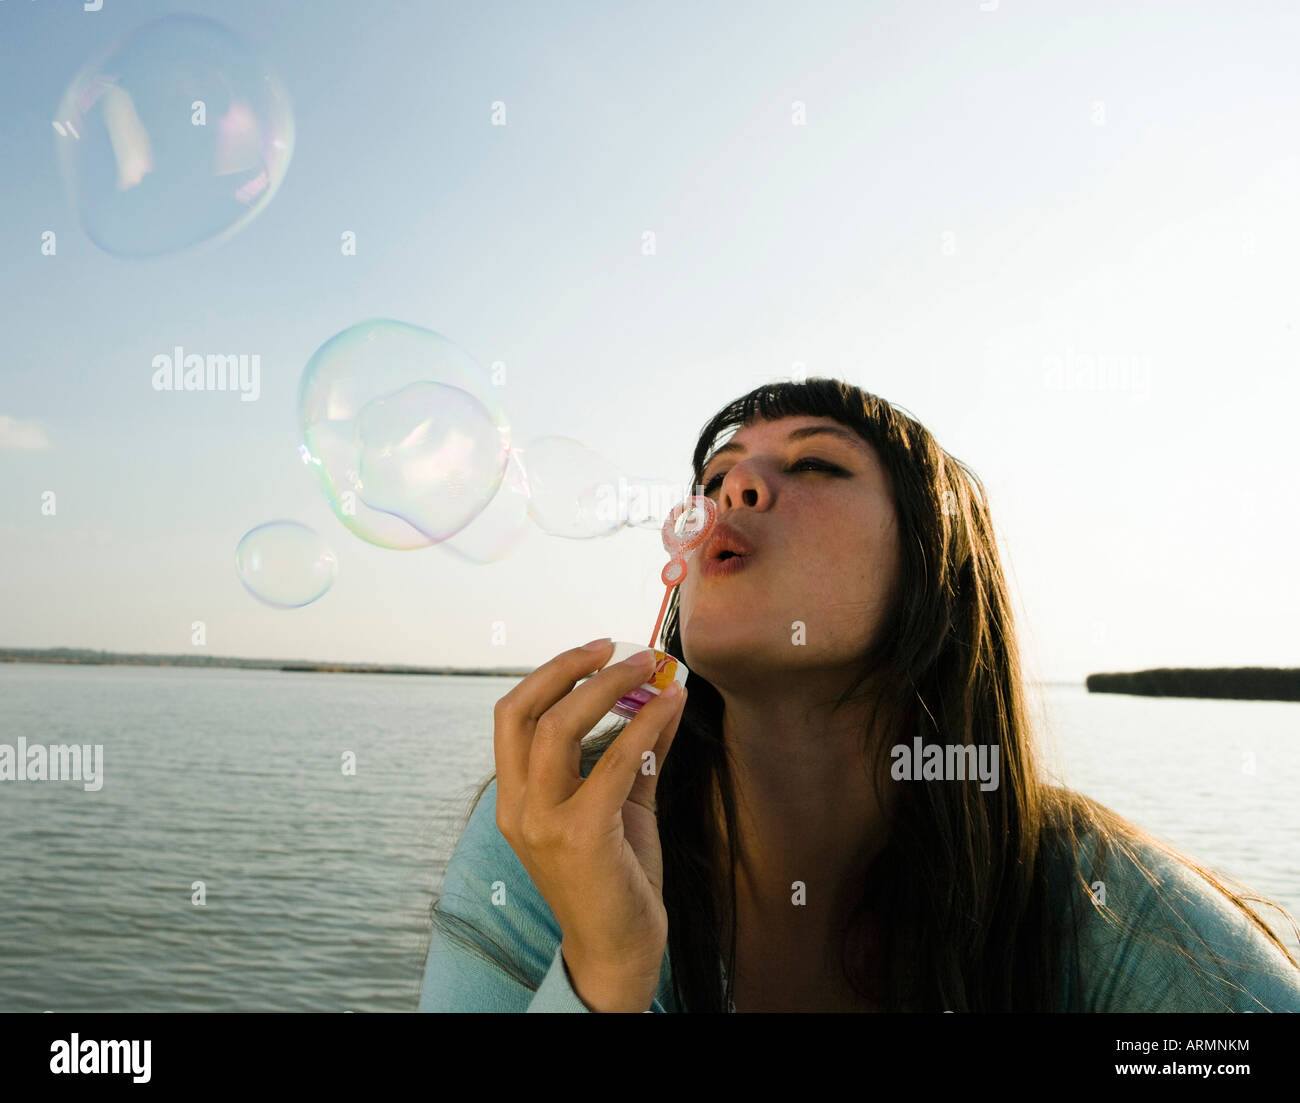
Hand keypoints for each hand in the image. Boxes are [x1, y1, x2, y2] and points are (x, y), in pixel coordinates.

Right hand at [493, 640, 687, 1010]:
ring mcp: (542, 823)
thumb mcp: (623, 804)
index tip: (596, 650)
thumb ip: (634, 752)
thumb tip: (660, 698)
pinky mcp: (580, 837)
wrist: (619, 950)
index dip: (551, 673)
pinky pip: (611, 762)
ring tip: (651, 668)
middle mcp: (516, 807)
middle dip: (571, 668)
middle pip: (522, 710)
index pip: (512, 715)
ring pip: (557, 727)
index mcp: (515, 797)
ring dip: (608, 686)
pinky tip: (670, 706)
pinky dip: (644, 725)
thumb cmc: (618, 876)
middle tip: (619, 648)